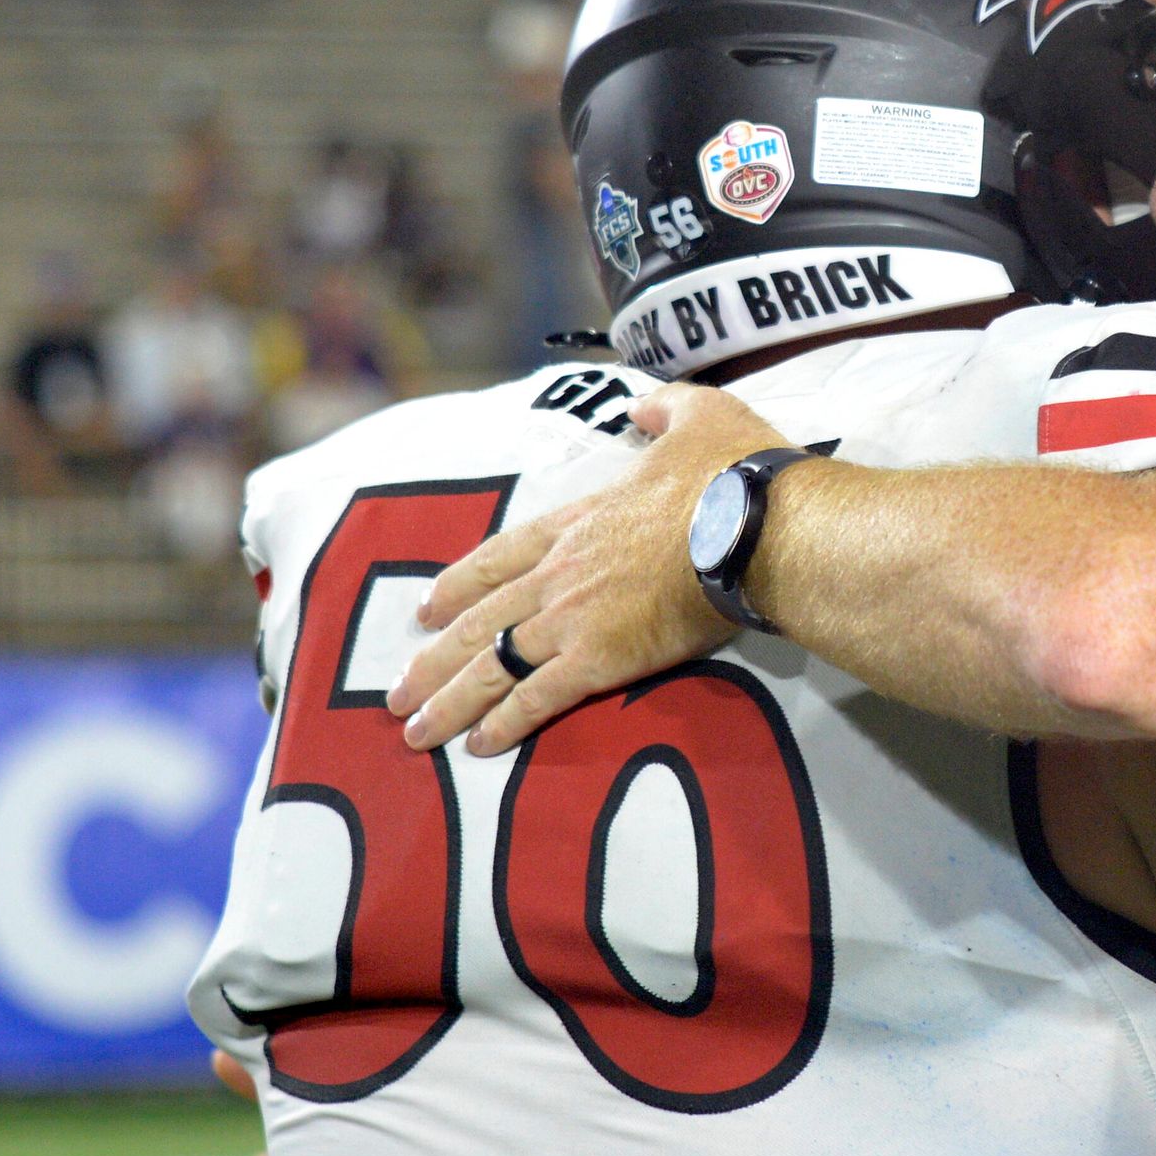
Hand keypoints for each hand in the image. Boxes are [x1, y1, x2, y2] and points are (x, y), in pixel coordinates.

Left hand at [393, 384, 778, 754]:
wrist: (757, 527)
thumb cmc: (734, 475)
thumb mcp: (701, 416)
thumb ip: (666, 410)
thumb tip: (645, 408)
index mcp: (578, 521)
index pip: (500, 555)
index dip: (458, 585)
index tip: (426, 611)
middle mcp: (560, 572)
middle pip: (479, 620)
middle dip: (432, 660)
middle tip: (398, 692)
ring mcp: (574, 616)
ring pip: (492, 664)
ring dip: (450, 701)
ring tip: (415, 731)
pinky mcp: (600, 658)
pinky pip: (539, 696)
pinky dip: (505, 723)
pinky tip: (480, 747)